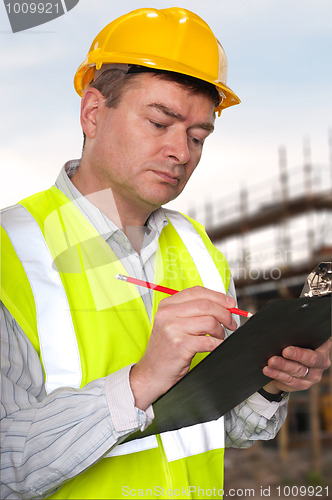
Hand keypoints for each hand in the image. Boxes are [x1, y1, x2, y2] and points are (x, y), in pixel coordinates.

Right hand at [130, 286, 237, 409]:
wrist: (151, 373)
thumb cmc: (166, 349)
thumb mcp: (173, 323)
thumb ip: (192, 311)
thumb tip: (222, 304)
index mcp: (167, 305)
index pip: (197, 292)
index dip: (218, 296)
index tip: (230, 303)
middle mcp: (168, 314)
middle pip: (206, 305)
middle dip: (225, 314)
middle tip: (231, 323)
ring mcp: (173, 329)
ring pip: (210, 321)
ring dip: (220, 331)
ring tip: (218, 337)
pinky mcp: (180, 345)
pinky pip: (209, 341)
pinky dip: (218, 344)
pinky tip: (216, 346)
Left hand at [262, 338, 330, 393]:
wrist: (296, 353)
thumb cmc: (298, 339)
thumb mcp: (300, 335)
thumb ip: (295, 334)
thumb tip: (278, 331)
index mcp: (323, 351)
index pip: (314, 356)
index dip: (299, 355)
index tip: (285, 351)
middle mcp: (320, 367)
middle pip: (302, 368)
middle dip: (285, 364)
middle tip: (272, 360)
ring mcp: (311, 378)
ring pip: (294, 378)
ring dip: (278, 373)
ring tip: (267, 368)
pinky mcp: (301, 385)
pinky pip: (289, 385)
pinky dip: (277, 379)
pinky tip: (269, 373)